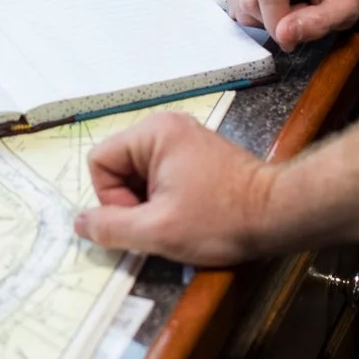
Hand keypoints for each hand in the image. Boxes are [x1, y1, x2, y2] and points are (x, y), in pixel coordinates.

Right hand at [75, 112, 277, 264]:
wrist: (278, 215)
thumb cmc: (221, 220)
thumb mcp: (157, 231)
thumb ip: (111, 227)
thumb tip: (80, 224)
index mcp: (154, 133)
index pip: (100, 161)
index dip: (111, 197)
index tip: (141, 217)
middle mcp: (168, 127)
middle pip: (119, 166)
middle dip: (132, 200)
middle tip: (160, 221)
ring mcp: (185, 139)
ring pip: (140, 174)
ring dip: (149, 202)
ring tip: (177, 219)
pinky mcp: (198, 154)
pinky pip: (162, 175)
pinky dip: (166, 197)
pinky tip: (189, 213)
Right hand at [224, 0, 358, 51]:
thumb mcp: (346, 8)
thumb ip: (318, 23)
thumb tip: (282, 35)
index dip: (277, 22)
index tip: (293, 38)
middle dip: (271, 22)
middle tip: (297, 17)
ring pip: (240, 2)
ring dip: (261, 18)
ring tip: (288, 6)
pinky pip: (234, 0)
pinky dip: (252, 12)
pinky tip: (273, 2)